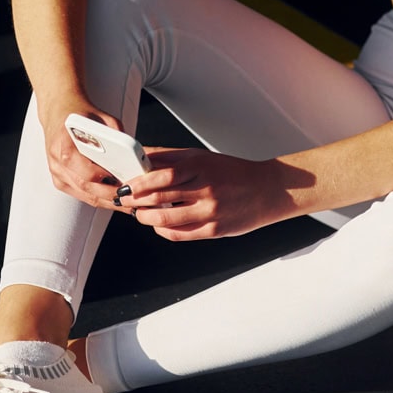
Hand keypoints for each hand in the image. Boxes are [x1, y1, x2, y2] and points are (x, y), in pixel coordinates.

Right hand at [38, 97, 128, 211]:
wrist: (57, 111)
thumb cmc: (79, 113)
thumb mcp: (101, 116)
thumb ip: (116, 133)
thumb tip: (133, 153)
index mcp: (64, 146)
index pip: (86, 172)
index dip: (107, 179)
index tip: (124, 182)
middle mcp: (57, 163)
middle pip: (87, 188)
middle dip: (111, 195)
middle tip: (132, 196)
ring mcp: (57, 174)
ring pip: (85, 195)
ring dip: (107, 201)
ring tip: (127, 201)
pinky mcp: (59, 181)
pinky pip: (81, 194)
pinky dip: (99, 197)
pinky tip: (114, 198)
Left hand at [117, 148, 301, 240]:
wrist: (267, 190)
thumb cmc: (232, 172)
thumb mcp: (201, 157)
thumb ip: (170, 158)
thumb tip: (141, 158)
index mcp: (201, 166)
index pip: (161, 175)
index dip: (138, 182)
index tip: (125, 184)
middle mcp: (205, 189)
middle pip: (159, 197)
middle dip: (136, 200)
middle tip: (125, 199)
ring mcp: (210, 212)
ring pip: (166, 219)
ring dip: (146, 218)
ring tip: (139, 213)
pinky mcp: (214, 230)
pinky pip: (180, 234)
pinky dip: (163, 230)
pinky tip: (158, 225)